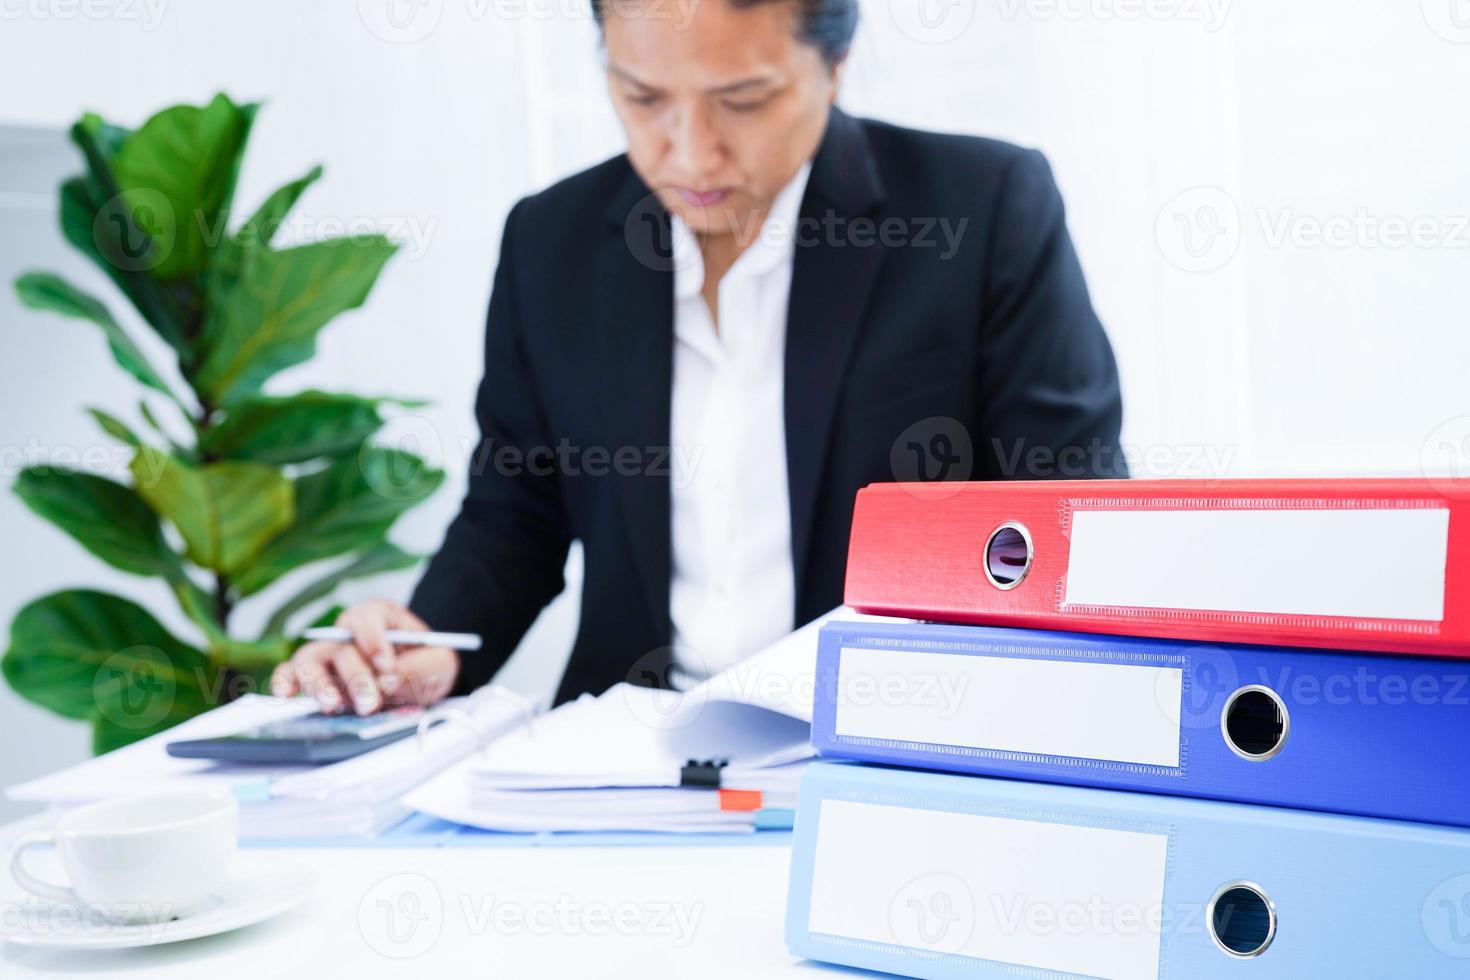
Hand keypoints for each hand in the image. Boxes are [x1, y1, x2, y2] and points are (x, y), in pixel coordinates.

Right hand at [269, 599, 460, 714]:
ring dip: (320, 685)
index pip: (367, 618)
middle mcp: (347, 633)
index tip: (387, 665)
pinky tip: (285, 696)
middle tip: (370, 702)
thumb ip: (419, 668)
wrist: (422, 679)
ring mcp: (327, 654)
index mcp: (379, 616)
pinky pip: (290, 673)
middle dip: (356, 678)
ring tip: (332, 705)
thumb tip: (387, 682)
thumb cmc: (426, 663)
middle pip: (341, 649)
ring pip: (310, 661)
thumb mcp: (439, 662)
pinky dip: (284, 682)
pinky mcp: (313, 676)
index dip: (374, 641)